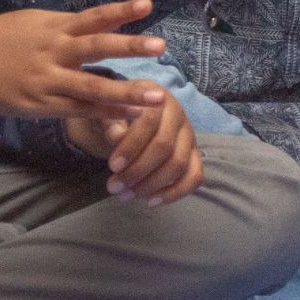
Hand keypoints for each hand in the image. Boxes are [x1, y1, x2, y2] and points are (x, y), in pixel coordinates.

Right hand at [0, 0, 171, 118]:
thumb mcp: (30, 22)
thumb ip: (62, 26)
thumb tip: (92, 24)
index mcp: (52, 27)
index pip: (93, 16)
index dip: (120, 11)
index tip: (148, 5)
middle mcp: (53, 51)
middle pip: (97, 47)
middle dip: (130, 47)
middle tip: (160, 46)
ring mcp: (47, 81)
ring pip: (92, 87)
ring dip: (126, 92)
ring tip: (156, 97)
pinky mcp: (40, 106)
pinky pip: (77, 112)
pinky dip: (102, 115)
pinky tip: (126, 120)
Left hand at [68, 91, 204, 204]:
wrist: (129, 116)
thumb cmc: (115, 115)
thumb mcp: (105, 113)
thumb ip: (109, 123)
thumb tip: (116, 136)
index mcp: (156, 96)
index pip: (149, 121)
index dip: (131, 145)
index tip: (112, 166)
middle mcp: (178, 113)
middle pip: (164, 146)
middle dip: (138, 171)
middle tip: (114, 187)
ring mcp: (189, 135)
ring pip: (178, 164)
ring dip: (151, 185)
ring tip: (126, 196)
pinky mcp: (195, 155)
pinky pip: (194, 176)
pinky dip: (175, 193)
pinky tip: (151, 202)